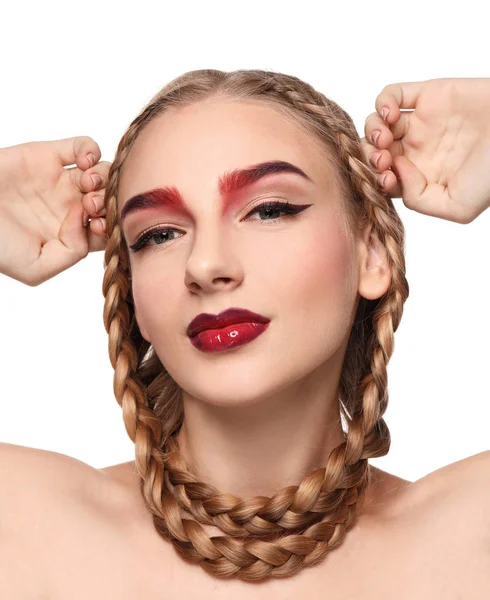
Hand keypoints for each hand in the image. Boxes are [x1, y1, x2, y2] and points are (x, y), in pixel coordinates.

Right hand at [0, 136, 109, 285]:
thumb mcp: (35, 268)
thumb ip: (71, 254)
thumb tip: (85, 221)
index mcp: (71, 234)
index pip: (109, 229)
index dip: (112, 226)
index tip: (97, 226)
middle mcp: (70, 207)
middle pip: (111, 200)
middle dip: (109, 201)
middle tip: (90, 204)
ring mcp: (61, 180)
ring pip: (103, 173)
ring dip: (103, 177)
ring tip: (85, 185)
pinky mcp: (48, 155)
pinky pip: (84, 146)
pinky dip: (91, 150)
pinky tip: (82, 162)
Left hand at [361, 78, 489, 223]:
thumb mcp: (458, 207)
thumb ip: (419, 200)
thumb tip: (396, 171)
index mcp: (420, 177)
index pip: (381, 179)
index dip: (375, 180)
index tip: (386, 178)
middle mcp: (416, 150)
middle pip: (373, 152)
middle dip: (369, 157)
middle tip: (381, 159)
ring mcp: (420, 123)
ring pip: (377, 125)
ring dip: (372, 132)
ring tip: (385, 138)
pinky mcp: (428, 95)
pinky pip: (391, 94)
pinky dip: (382, 103)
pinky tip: (390, 115)